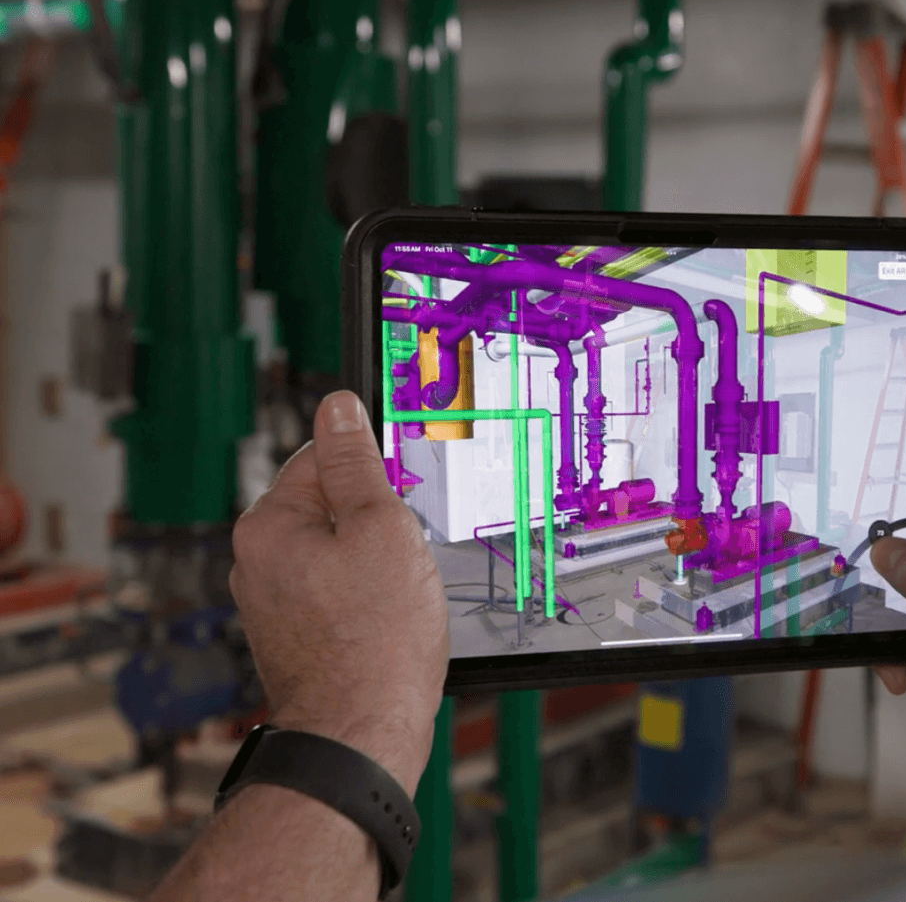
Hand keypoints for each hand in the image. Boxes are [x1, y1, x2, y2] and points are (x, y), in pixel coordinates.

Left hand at [230, 391, 448, 793]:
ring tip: (402, 593)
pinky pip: (337, 593)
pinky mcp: (295, 636)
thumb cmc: (376, 639)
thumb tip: (338, 408)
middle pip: (330, 507)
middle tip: (409, 546)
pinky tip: (391, 620)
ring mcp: (273, 604)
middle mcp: (257, 562)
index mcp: (269, 524)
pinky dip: (367, 597)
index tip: (404, 484)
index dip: (373, 468)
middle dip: (376, 519)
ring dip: (376, 561)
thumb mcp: (382, 528)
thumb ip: (357, 463)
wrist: (361, 735)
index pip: (321, 456)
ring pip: (338, 552)